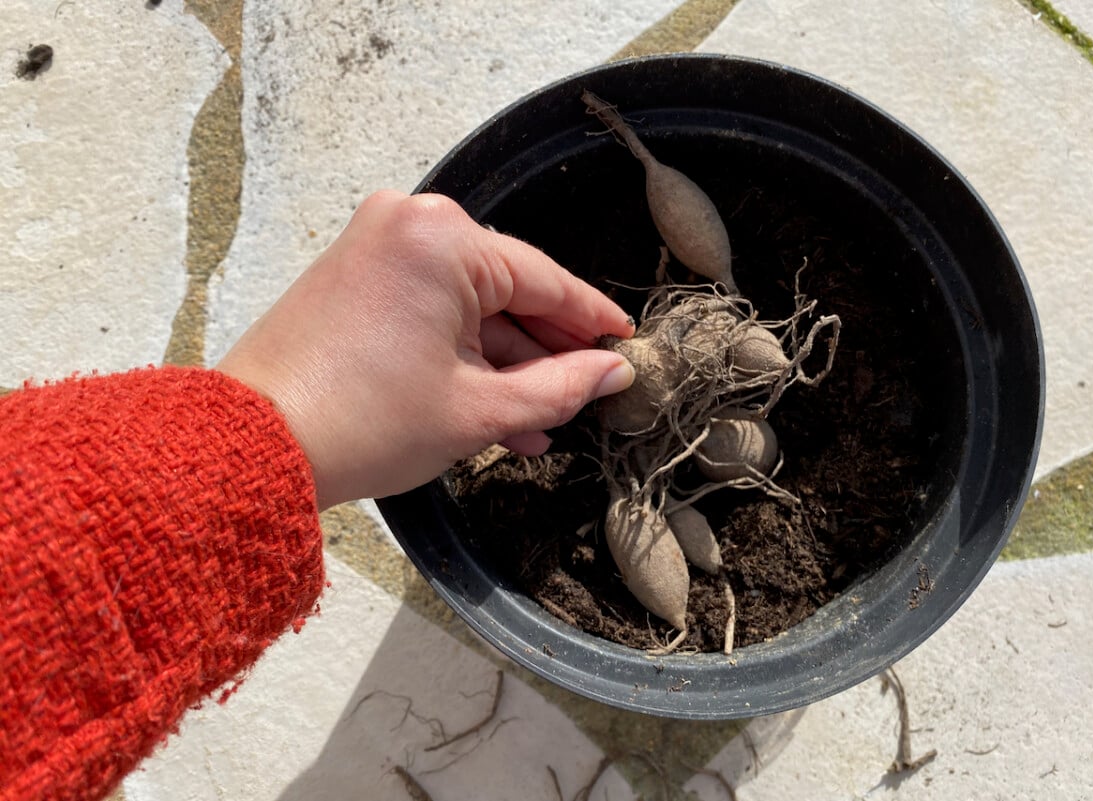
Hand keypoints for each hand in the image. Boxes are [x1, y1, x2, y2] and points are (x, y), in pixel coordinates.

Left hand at [217, 191, 634, 508]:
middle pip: (506, 290)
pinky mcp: (354, 276)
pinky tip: (496, 409)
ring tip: (539, 422)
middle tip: (585, 392)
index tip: (624, 345)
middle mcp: (407, 225)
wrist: (251, 446)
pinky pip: (430, 310)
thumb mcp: (480, 410)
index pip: (545, 280)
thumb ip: (560, 386)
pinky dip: (460, 354)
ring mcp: (375, 248)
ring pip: (468, 307)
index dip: (591, 320)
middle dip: (544, 352)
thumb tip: (611, 373)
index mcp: (442, 239)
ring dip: (504, 365)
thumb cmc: (358, 422)